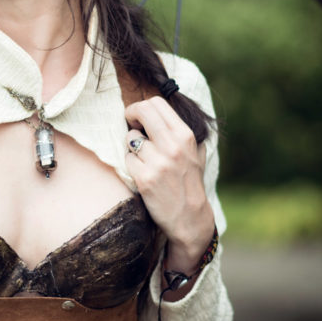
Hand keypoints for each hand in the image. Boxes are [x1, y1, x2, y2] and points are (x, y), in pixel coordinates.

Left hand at [124, 96, 214, 270]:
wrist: (189, 217)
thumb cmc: (189, 181)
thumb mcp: (194, 151)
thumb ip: (178, 131)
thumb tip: (156, 111)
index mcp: (185, 135)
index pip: (156, 103)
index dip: (141, 107)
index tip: (138, 118)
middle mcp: (173, 146)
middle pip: (142, 111)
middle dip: (130, 115)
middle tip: (130, 124)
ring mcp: (158, 162)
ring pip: (130, 138)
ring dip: (132, 147)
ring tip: (144, 159)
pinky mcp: (144, 178)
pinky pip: (127, 159)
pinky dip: (131, 164)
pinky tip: (142, 173)